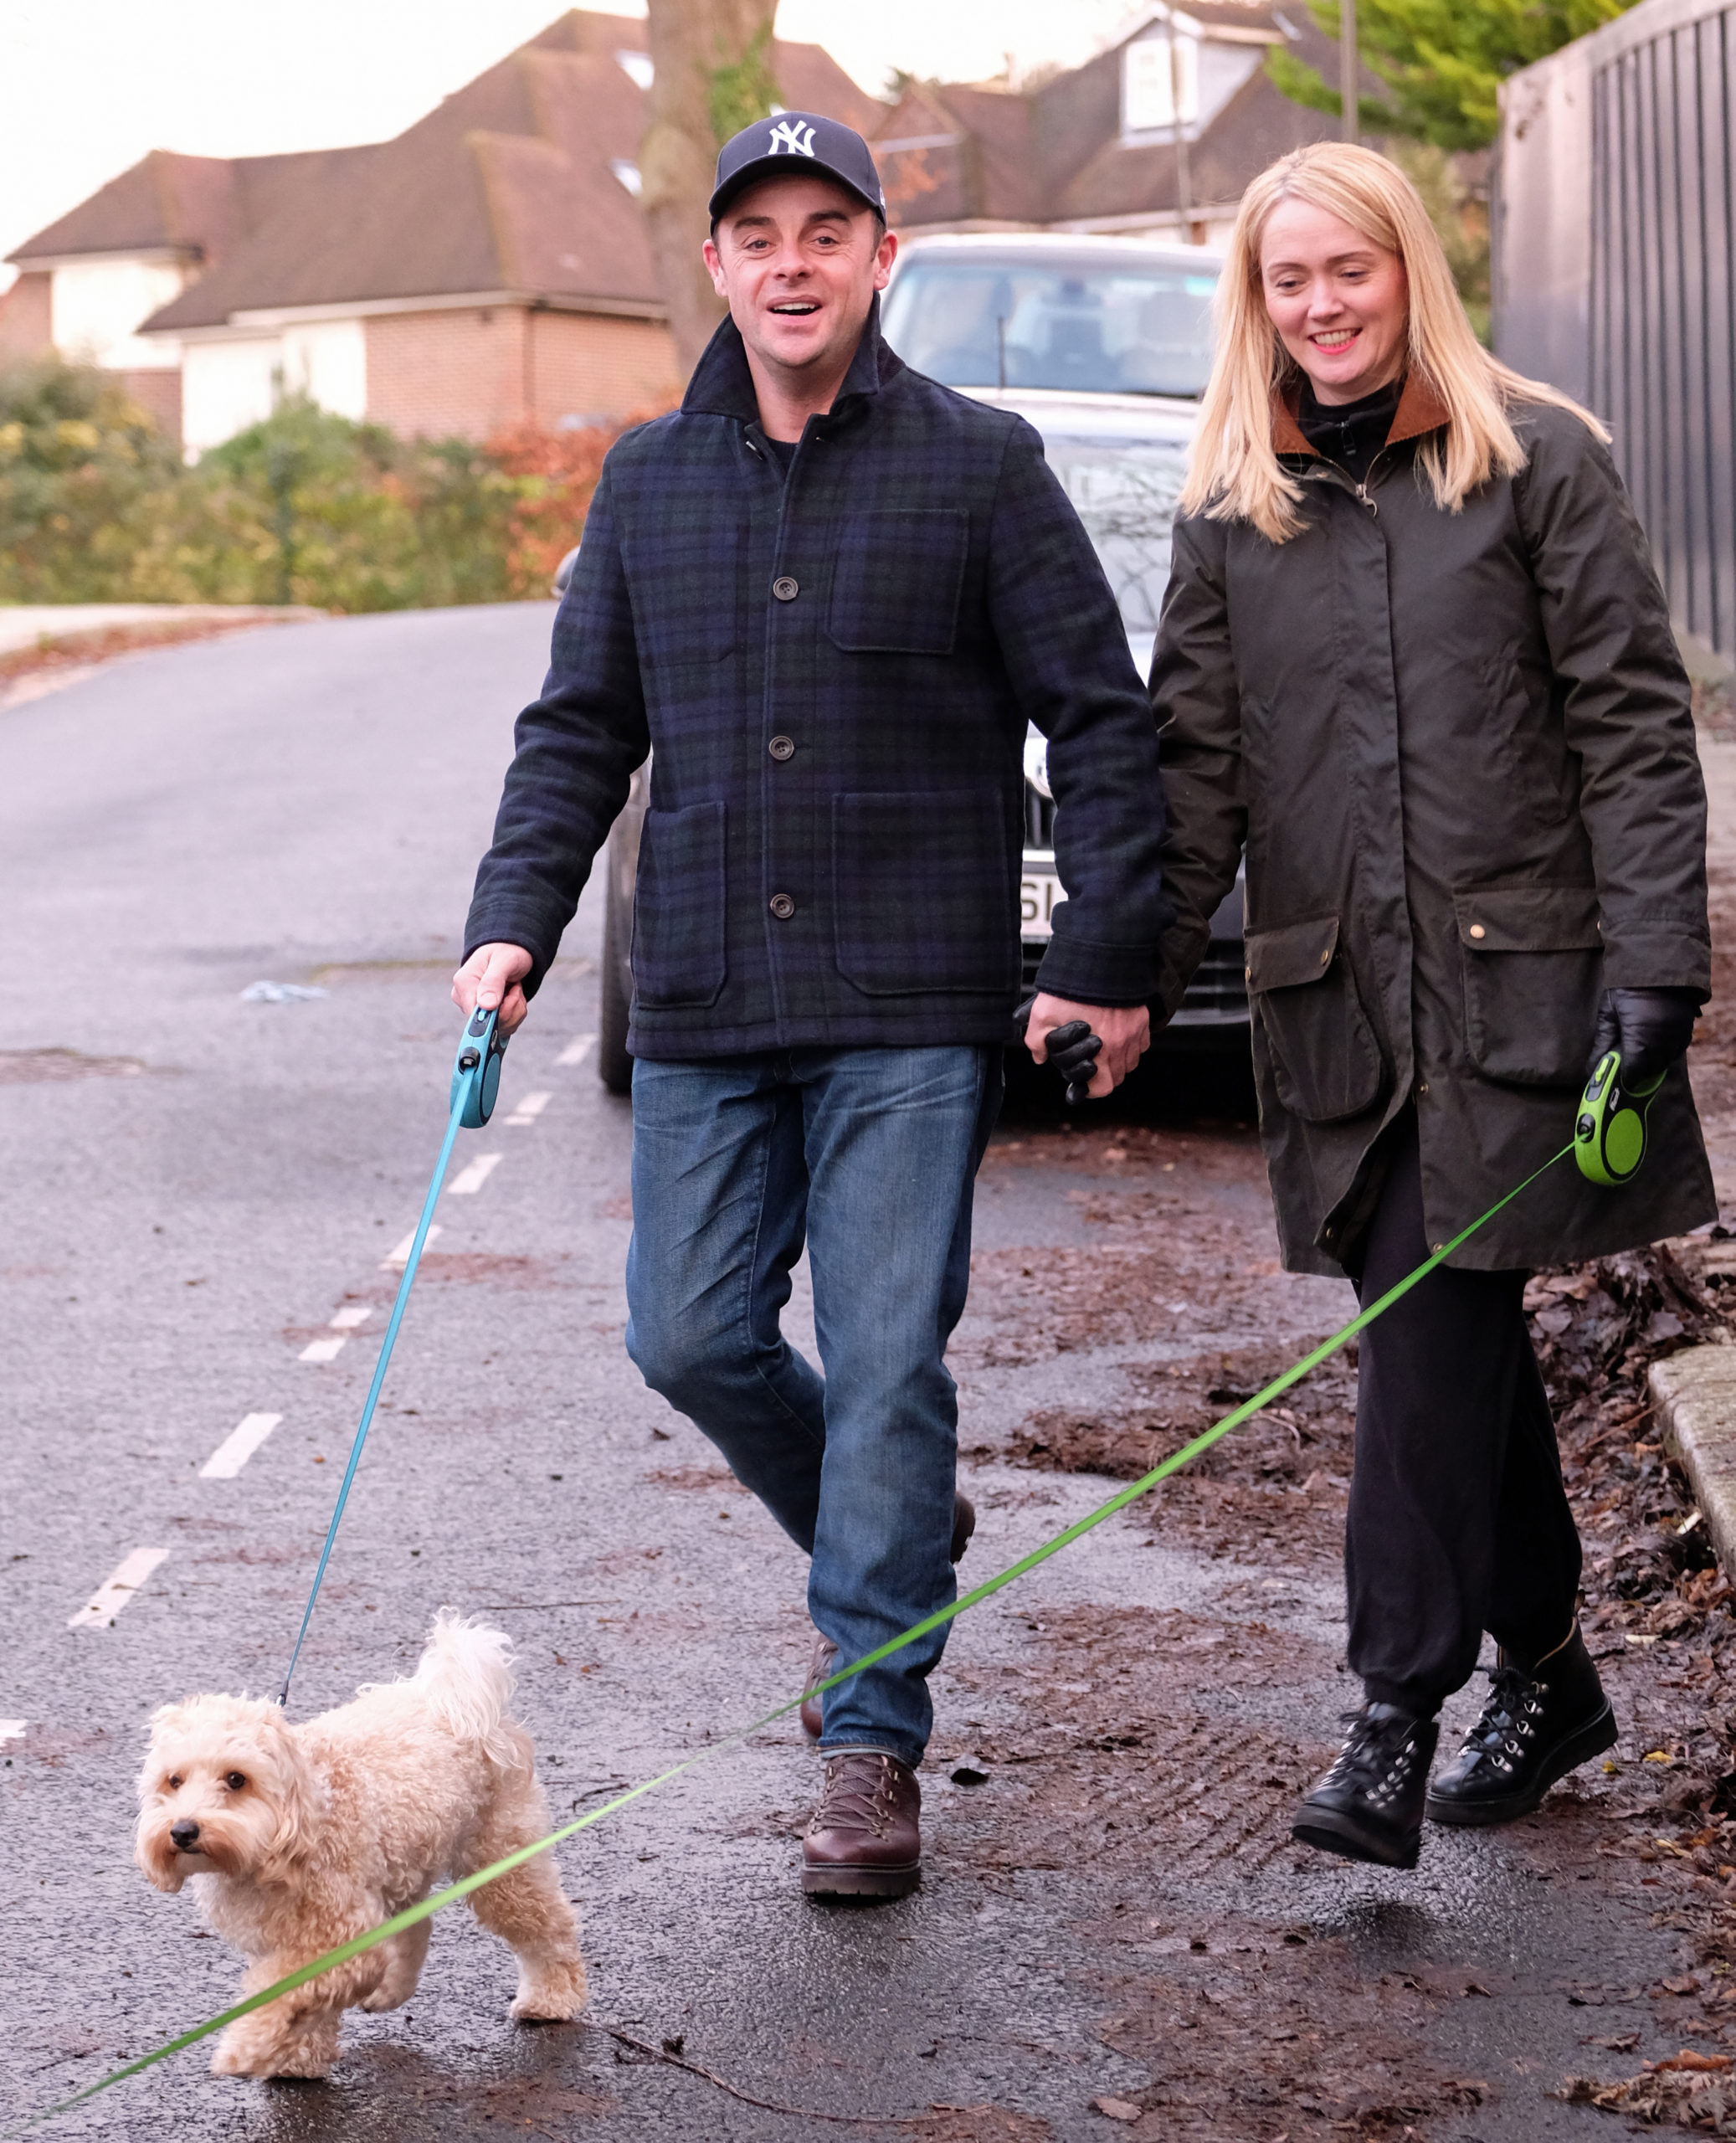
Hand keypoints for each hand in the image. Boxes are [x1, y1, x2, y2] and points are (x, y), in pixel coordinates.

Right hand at [452, 942, 533, 1036]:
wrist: (510, 951)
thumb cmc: (506, 952)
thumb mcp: (504, 961)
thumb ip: (493, 982)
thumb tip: (486, 1006)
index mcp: (463, 983)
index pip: (473, 1015)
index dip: (495, 1016)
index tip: (511, 999)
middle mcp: (464, 998)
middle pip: (489, 1025)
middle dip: (510, 1009)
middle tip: (515, 988)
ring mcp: (474, 1009)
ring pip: (500, 1027)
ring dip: (515, 1009)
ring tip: (514, 988)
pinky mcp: (485, 1017)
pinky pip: (505, 1026)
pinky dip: (516, 1013)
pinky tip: (513, 996)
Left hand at [1024, 992, 1150, 1099]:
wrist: (1101, 959)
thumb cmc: (1072, 987)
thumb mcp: (1042, 1014)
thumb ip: (1037, 1041)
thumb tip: (1040, 1057)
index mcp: (1099, 1049)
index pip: (1103, 1087)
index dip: (1091, 1088)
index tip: (1084, 1082)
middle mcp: (1121, 1044)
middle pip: (1118, 1077)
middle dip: (1103, 1075)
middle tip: (1091, 1064)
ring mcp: (1135, 1032)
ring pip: (1131, 1062)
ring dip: (1118, 1061)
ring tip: (1103, 1049)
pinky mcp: (1142, 1018)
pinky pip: (1142, 1043)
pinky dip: (1131, 1045)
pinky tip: (1117, 1034)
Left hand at [1589, 986, 1699, 1087]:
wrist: (1656, 964)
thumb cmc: (1626, 988)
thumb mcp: (1608, 1014)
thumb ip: (1602, 1043)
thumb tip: (1592, 1068)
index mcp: (1640, 1041)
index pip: (1633, 1073)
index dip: (1624, 1077)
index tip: (1616, 1077)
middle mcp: (1662, 1043)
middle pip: (1650, 1070)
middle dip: (1637, 1071)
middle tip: (1625, 1064)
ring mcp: (1677, 1036)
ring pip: (1665, 1061)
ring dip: (1652, 1062)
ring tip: (1638, 1053)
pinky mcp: (1687, 1028)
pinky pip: (1677, 1050)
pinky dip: (1666, 1052)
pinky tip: (1655, 1044)